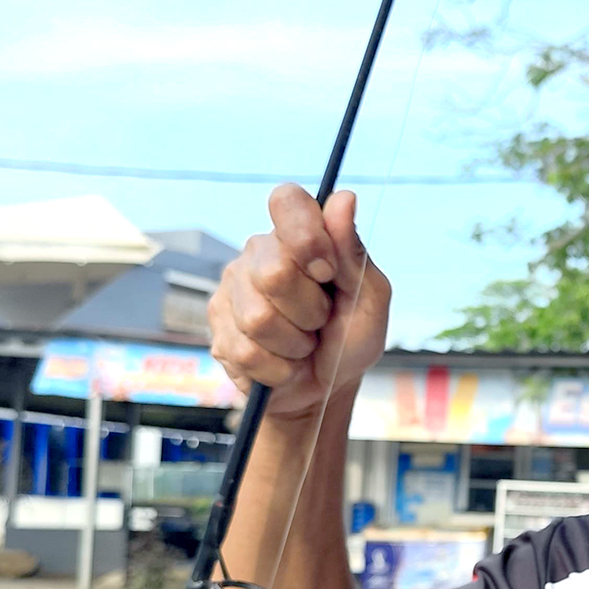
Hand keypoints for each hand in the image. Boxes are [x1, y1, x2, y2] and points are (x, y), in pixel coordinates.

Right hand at [207, 184, 389, 417]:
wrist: (326, 390)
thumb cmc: (350, 338)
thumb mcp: (369, 299)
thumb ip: (354, 252)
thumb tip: (345, 197)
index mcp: (296, 236)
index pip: (286, 201)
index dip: (307, 236)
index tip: (327, 272)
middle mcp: (257, 255)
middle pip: (275, 272)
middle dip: (310, 309)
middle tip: (320, 320)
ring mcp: (231, 292)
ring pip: (259, 318)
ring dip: (295, 344)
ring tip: (303, 344)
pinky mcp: (218, 332)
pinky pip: (247, 352)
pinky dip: (279, 368)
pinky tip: (285, 364)